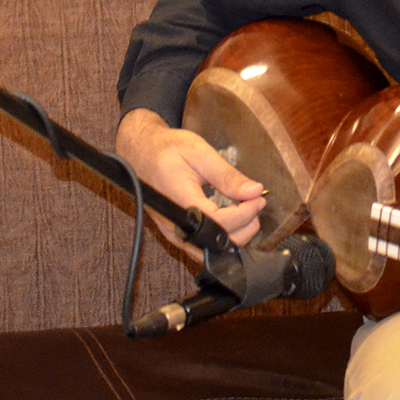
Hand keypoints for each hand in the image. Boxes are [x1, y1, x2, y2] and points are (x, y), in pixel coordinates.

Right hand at [114, 108, 267, 252]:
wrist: (141, 152)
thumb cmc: (166, 149)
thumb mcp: (200, 153)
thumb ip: (227, 176)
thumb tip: (254, 191)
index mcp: (180, 200)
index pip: (219, 222)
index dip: (244, 214)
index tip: (258, 199)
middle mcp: (175, 224)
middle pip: (217, 243)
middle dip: (245, 226)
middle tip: (256, 203)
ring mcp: (174, 232)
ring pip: (211, 250)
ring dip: (235, 234)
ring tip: (247, 210)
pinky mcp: (176, 234)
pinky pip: (203, 246)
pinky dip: (222, 236)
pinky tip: (231, 218)